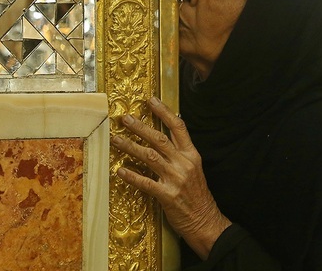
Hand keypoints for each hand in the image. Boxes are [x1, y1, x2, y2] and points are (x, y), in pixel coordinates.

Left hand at [111, 96, 231, 259]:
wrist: (206, 221)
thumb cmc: (197, 195)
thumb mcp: (194, 169)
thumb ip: (181, 153)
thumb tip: (166, 135)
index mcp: (192, 155)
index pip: (178, 127)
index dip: (164, 112)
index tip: (150, 100)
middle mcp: (184, 163)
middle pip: (159, 139)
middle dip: (140, 127)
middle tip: (125, 118)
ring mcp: (175, 179)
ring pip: (149, 156)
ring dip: (130, 146)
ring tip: (116, 139)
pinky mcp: (167, 195)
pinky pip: (145, 182)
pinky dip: (132, 176)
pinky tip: (120, 170)